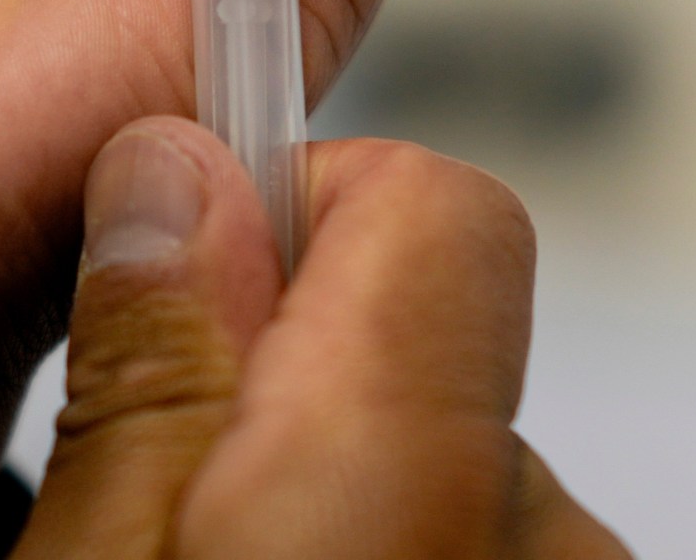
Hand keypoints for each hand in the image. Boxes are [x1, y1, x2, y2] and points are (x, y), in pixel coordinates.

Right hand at [15, 120, 628, 559]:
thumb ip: (149, 375)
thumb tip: (176, 174)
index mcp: (411, 465)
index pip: (430, 199)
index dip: (294, 213)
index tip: (189, 297)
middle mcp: (546, 531)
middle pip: (417, 349)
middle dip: (293, 397)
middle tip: (159, 518)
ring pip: (443, 475)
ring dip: (345, 509)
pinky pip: (481, 557)